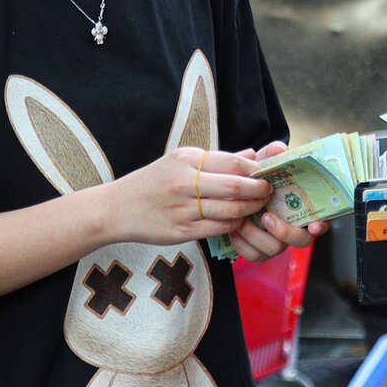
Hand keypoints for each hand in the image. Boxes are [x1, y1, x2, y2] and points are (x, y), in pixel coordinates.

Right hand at [115, 148, 273, 246]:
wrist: (118, 208)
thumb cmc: (153, 182)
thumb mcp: (180, 161)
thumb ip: (217, 160)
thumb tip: (252, 156)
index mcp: (186, 160)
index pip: (232, 163)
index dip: (256, 170)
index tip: (267, 174)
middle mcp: (184, 183)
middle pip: (235, 186)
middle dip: (258, 190)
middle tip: (268, 192)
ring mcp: (183, 209)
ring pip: (230, 210)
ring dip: (250, 209)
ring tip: (257, 207)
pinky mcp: (181, 231)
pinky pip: (218, 228)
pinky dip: (234, 225)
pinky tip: (238, 221)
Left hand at [219, 140, 326, 260]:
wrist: (236, 190)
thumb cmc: (259, 178)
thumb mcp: (265, 163)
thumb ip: (273, 154)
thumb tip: (280, 148)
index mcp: (304, 208)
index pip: (323, 220)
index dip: (322, 225)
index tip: (314, 225)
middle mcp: (295, 227)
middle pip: (302, 241)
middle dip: (285, 232)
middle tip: (266, 217)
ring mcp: (278, 241)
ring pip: (275, 249)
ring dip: (257, 236)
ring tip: (242, 220)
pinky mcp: (260, 250)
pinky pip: (255, 255)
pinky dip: (243, 244)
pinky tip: (234, 230)